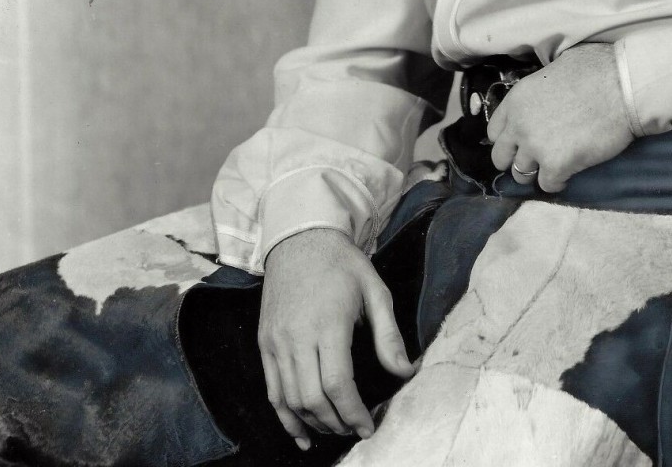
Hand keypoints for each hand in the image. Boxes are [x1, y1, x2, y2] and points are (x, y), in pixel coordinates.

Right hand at [259, 228, 413, 450]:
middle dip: (336, 422)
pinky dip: (285, 417)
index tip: (368, 427)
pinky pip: (272, 391)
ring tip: (336, 428)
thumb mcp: (374, 290)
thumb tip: (406, 372)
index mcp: (328, 323)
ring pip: (290, 399)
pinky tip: (301, 433)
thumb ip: (389, 335)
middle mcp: (296, 336)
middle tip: (355, 429)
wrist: (300, 238)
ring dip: (314, 422)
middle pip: (312, 398)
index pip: (337, 383)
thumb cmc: (341, 263)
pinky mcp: (265, 343)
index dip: (353, 412)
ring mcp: (276, 342)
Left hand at [487, 43, 633, 192]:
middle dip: (516, 160)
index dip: (509, 138)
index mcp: (516, 100)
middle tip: (535, 159)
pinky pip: (548, 185)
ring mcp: (535, 147)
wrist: (622, 85)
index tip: (521, 141)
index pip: (495, 131)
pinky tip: (569, 173)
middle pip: (501, 157)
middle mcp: (519, 125)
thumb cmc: (596, 69)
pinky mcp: (557, 165)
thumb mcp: (553, 70)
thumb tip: (546, 94)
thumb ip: (539, 91)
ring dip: (536, 173)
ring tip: (553, 167)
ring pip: (521, 175)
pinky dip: (557, 182)